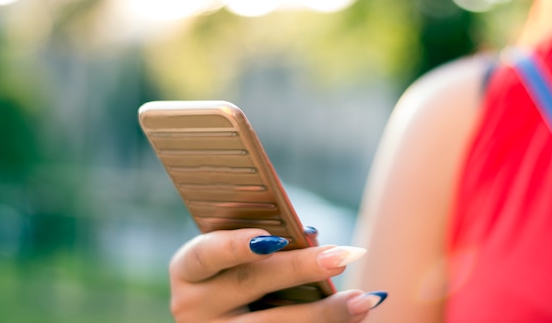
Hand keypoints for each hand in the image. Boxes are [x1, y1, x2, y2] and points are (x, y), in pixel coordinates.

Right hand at [169, 228, 386, 322]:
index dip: (234, 245)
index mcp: (188, 271)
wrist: (219, 313)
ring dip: (325, 313)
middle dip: (300, 269)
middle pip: (250, 286)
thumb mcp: (232, 255)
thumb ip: (259, 243)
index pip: (205, 254)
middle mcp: (193, 306)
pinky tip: (356, 315)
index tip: (270, 239)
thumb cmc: (234, 267)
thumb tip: (311, 235)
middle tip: (342, 255)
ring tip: (363, 299)